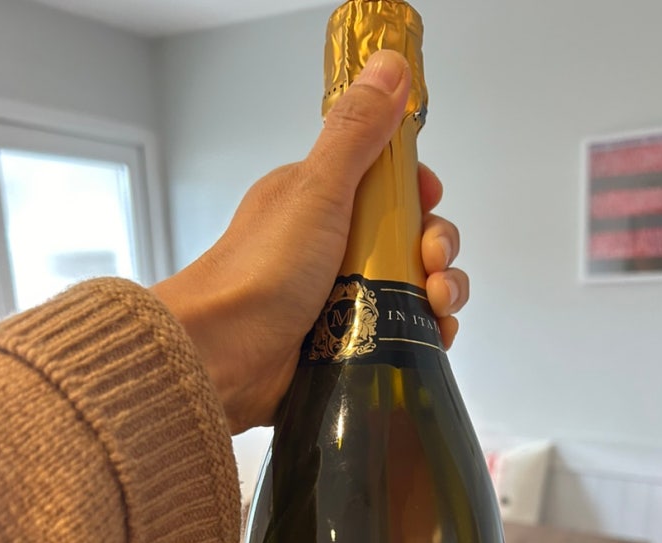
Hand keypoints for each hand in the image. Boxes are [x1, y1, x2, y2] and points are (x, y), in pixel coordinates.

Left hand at [153, 51, 469, 434]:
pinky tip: (435, 337)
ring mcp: (339, 299)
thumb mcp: (316, 190)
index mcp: (319, 203)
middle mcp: (330, 248)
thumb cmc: (260, 272)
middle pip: (408, 238)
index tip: (430, 199)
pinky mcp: (346, 345)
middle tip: (433, 264)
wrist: (221, 356)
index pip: (386, 186)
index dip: (418, 192)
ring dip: (440, 291)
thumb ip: (356, 133)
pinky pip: (399, 332)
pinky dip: (424, 333)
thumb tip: (389, 66)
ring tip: (438, 305)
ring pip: (410, 287)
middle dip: (437, 247)